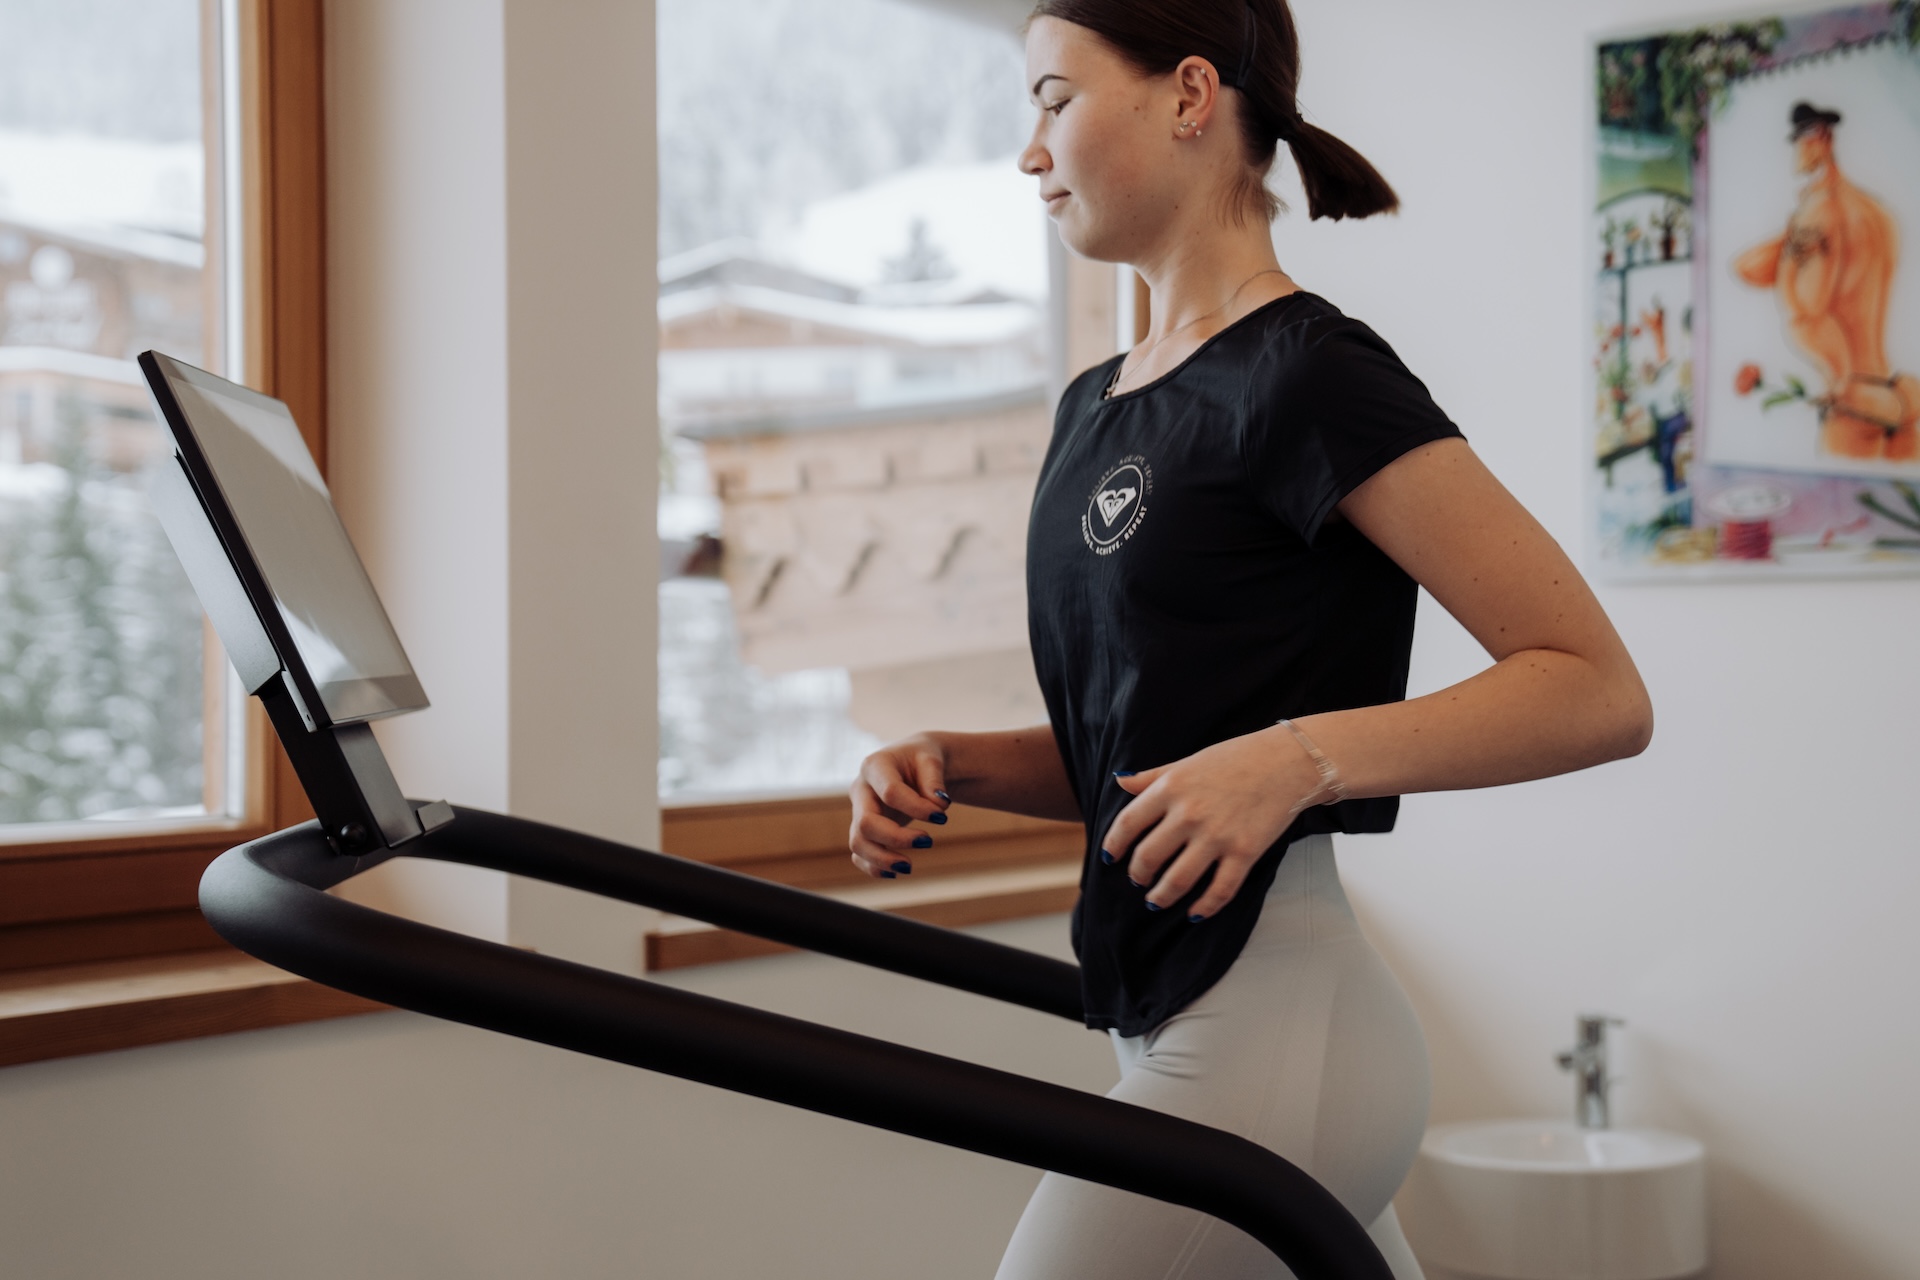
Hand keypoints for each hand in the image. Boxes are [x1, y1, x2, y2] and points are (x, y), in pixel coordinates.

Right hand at [849, 733, 951, 878]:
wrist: (912, 764)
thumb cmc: (921, 759)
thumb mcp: (932, 759)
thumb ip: (934, 779)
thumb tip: (939, 804)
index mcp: (875, 766)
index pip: (890, 793)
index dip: (917, 808)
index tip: (943, 816)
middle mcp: (861, 790)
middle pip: (866, 822)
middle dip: (895, 838)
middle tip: (928, 841)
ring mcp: (859, 811)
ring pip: (857, 842)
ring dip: (882, 859)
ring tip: (909, 866)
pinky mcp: (864, 829)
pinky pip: (860, 854)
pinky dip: (874, 867)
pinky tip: (896, 872)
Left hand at [1103, 726, 1323, 920]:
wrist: (1287, 761)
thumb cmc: (1236, 757)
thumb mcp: (1188, 761)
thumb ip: (1153, 776)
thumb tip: (1120, 782)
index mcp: (1171, 788)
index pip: (1128, 824)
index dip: (1114, 845)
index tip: (1109, 857)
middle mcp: (1189, 814)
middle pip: (1148, 857)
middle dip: (1138, 875)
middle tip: (1138, 880)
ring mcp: (1217, 836)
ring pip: (1177, 880)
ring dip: (1161, 896)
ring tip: (1155, 901)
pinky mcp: (1244, 852)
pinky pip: (1219, 890)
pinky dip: (1204, 907)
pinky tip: (1194, 914)